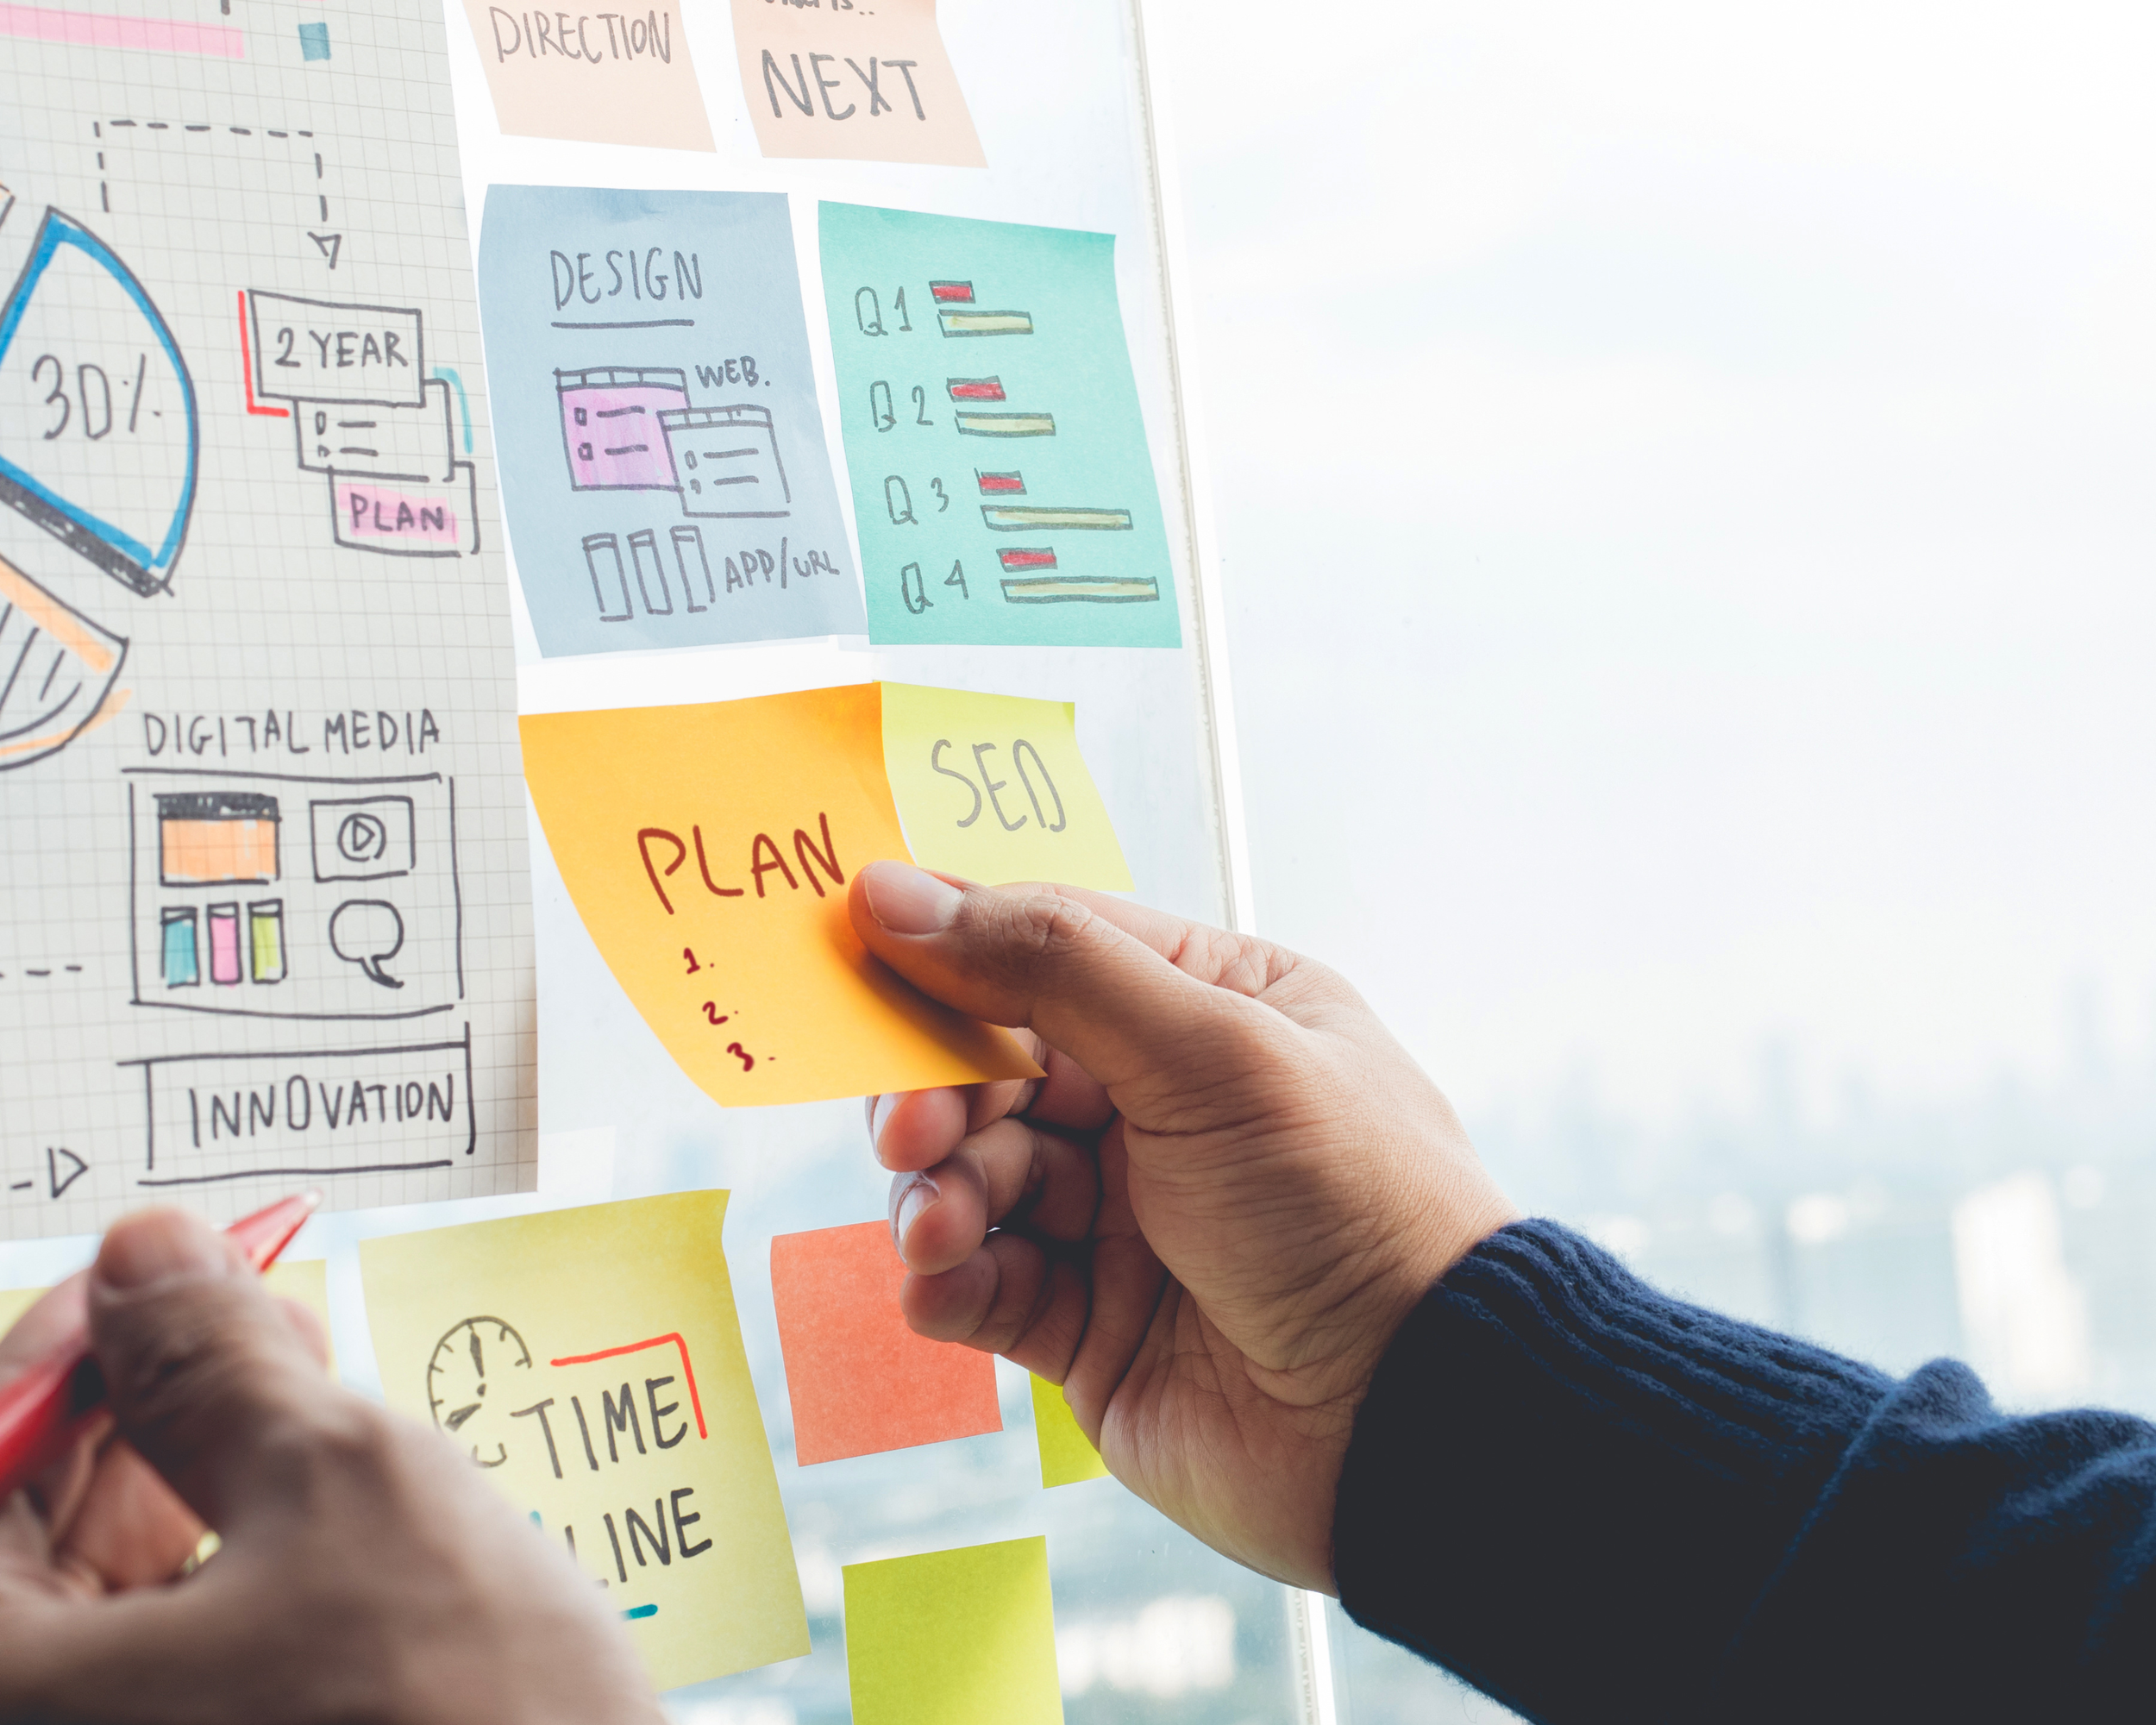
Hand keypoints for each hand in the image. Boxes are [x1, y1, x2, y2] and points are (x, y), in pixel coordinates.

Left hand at [0, 1208, 660, 1724]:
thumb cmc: (458, 1709)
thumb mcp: (338, 1480)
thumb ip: (216, 1358)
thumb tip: (144, 1251)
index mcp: (16, 1688)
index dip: (65, 1344)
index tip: (154, 1266)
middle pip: (31, 1526)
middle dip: (133, 1401)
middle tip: (237, 1306)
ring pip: (109, 1580)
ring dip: (192, 1465)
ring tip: (293, 1377)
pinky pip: (177, 1638)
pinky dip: (232, 1545)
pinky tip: (313, 1481)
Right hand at [851, 862, 1517, 1591]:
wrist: (1415, 1421)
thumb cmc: (1346, 1204)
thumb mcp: (1211, 1051)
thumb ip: (1051, 967)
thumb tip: (895, 892)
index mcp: (1212, 1009)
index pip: (1051, 945)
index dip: (949, 943)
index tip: (853, 945)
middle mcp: (1161, 1104)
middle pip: (992, 1065)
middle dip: (936, 1091)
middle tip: (909, 1128)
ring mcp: (1122, 1218)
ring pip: (974, 1174)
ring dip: (938, 1193)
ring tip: (944, 1227)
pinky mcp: (1088, 1326)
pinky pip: (982, 1284)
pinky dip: (947, 1281)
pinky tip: (944, 1286)